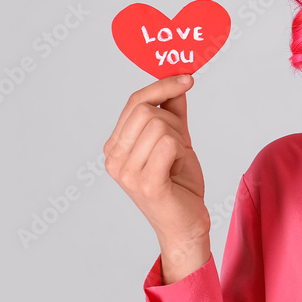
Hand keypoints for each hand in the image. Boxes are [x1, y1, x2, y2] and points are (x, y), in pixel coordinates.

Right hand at [104, 75, 210, 280]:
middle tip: (180, 145)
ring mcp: (126, 173)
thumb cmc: (179, 182)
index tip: (188, 78)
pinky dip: (181, 151)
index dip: (162, 86)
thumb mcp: (177, 139)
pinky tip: (177, 168)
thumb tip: (179, 80)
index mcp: (115, 146)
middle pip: (147, 111)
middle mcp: (113, 159)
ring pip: (160, 126)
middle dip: (174, 121)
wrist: (186, 223)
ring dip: (180, 139)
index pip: (136, 102)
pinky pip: (168, 144)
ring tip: (177, 161)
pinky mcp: (145, 184)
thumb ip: (173, 111)